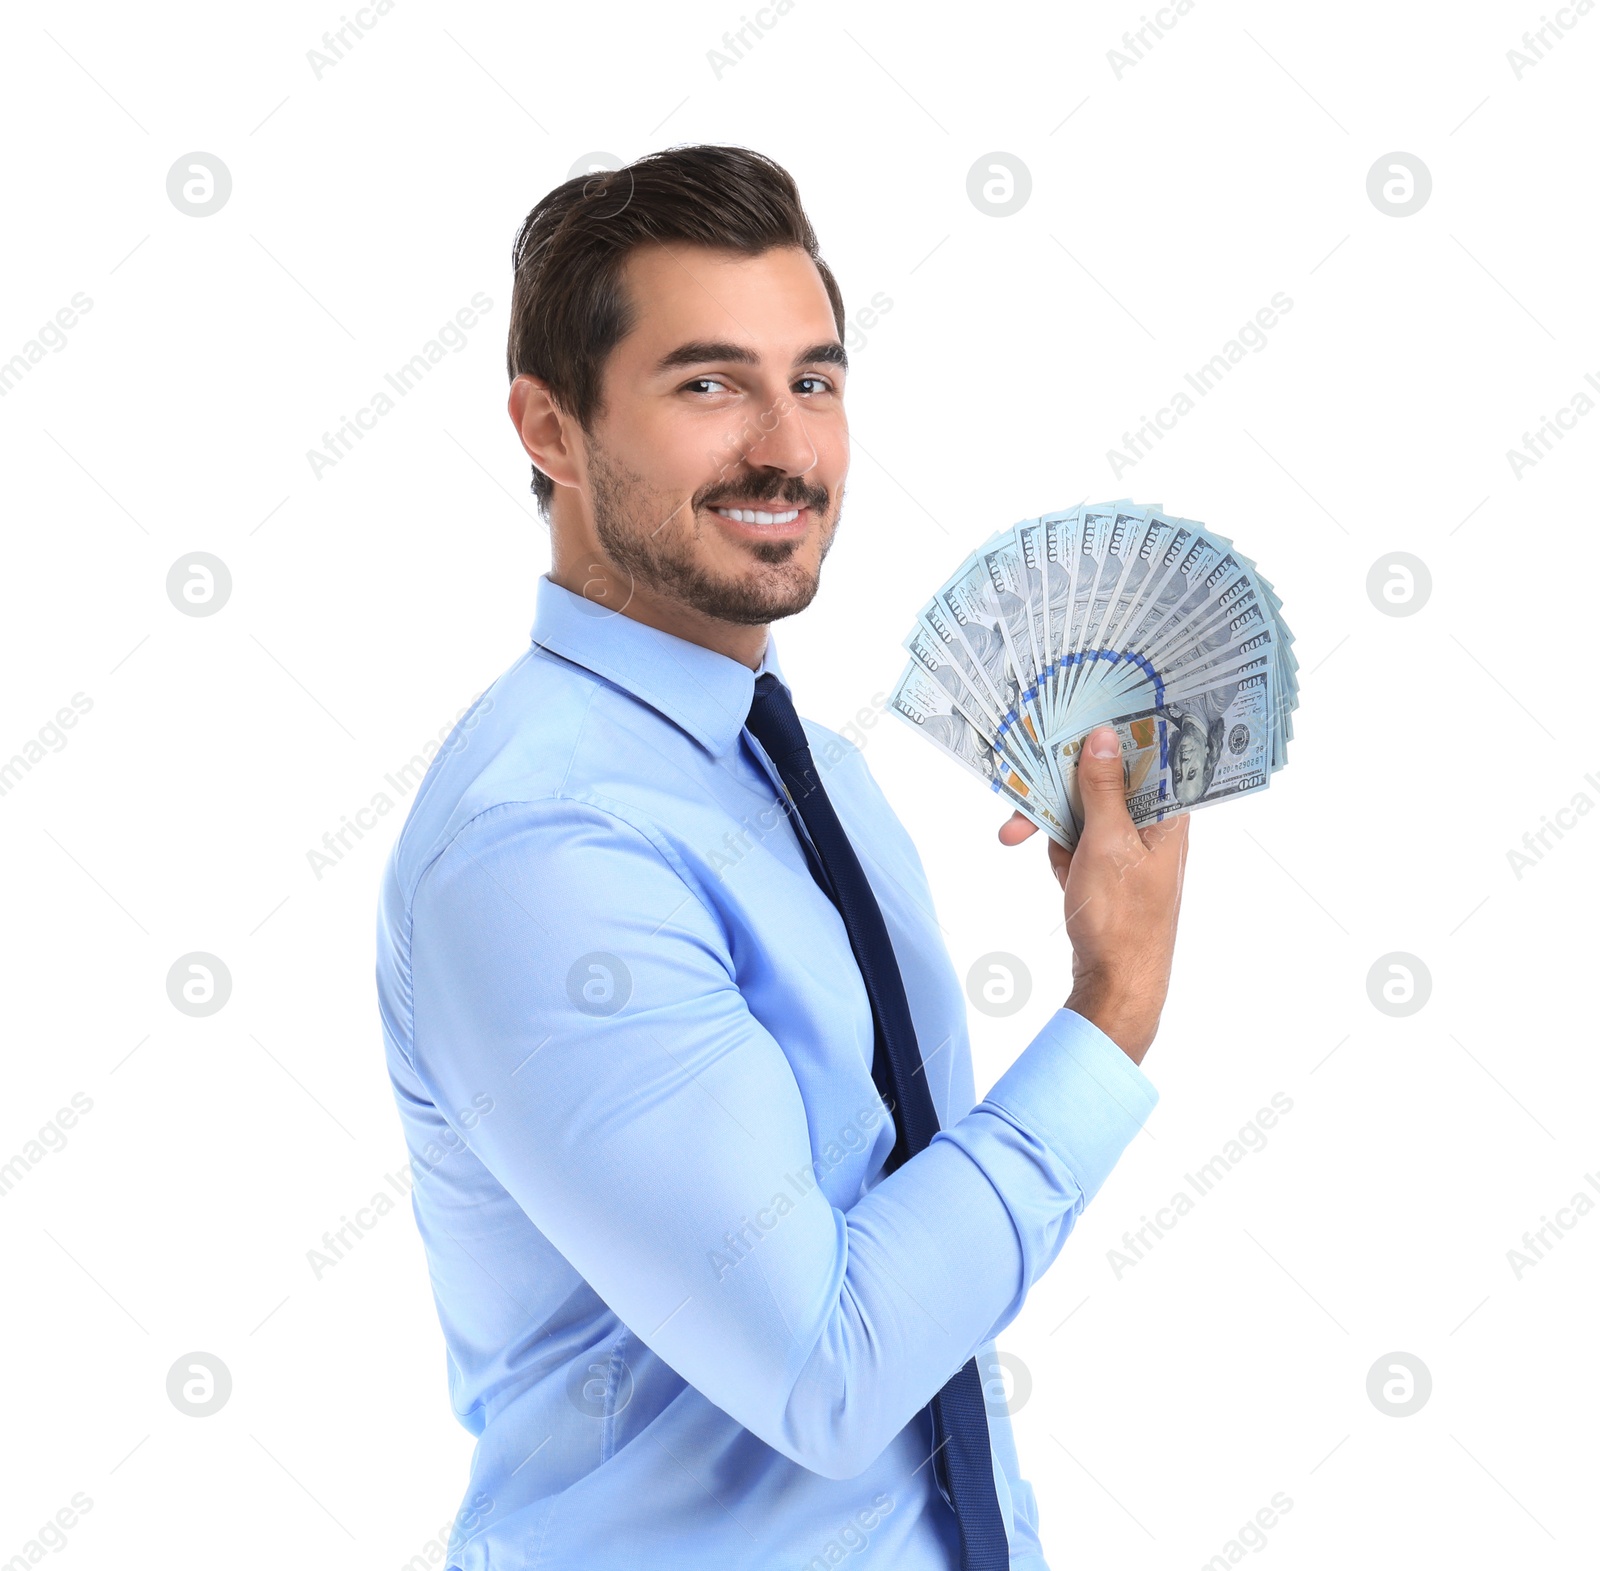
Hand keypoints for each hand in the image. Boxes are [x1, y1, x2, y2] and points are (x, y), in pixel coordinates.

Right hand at [998, 726, 1188, 1064]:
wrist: (1115, 986)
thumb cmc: (1123, 920)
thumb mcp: (1107, 844)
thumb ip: (1103, 788)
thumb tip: (1102, 738)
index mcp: (1168, 813)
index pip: (1147, 753)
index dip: (1116, 730)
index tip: (1083, 711)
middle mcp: (1152, 826)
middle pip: (1105, 781)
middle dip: (1059, 787)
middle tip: (1019, 789)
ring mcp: (1129, 848)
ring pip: (1083, 810)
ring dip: (1049, 822)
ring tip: (1015, 835)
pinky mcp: (1108, 869)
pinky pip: (1077, 840)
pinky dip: (1058, 850)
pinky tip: (1055, 869)